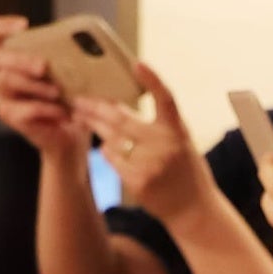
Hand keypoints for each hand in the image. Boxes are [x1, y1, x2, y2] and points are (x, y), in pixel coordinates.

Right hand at [0, 16, 88, 159]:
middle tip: (44, 66)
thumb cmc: (68, 95)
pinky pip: (23, 109)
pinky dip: (46, 109)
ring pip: (8, 82)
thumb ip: (65, 55)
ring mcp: (2, 96)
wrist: (71, 131)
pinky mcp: (10, 116)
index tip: (23, 25)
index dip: (1, 26)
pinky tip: (63, 111)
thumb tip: (83, 41)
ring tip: (59, 92)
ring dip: (36, 85)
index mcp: (11, 55)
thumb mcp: (68, 71)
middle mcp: (1, 73)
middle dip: (21, 59)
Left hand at [80, 62, 220, 224]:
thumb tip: (123, 108)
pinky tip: (105, 147)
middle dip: (96, 108)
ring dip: (96, 128)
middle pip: (122, 119)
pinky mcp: (138, 182)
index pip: (166, 99)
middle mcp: (165, 145)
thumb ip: (161, 126)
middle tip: (79, 100)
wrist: (193, 209)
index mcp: (178, 131)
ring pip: (112, 139)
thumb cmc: (187, 171)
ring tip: (83, 118)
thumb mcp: (182, 142)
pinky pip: (112, 160)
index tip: (138, 64)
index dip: (153, 80)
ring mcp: (151, 165)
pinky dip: (106, 151)